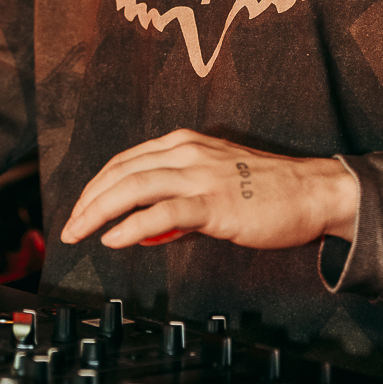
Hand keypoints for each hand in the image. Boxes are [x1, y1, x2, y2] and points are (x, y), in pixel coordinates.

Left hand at [61, 129, 358, 251]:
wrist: (314, 193)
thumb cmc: (269, 193)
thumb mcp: (216, 189)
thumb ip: (179, 209)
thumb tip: (145, 232)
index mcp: (185, 145)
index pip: (126, 161)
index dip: (97, 186)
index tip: (80, 210)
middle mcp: (187, 153)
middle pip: (121, 172)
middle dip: (88, 201)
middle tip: (69, 228)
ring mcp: (200, 175)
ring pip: (134, 186)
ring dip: (98, 211)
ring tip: (80, 232)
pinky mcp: (214, 202)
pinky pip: (164, 211)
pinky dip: (133, 225)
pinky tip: (114, 238)